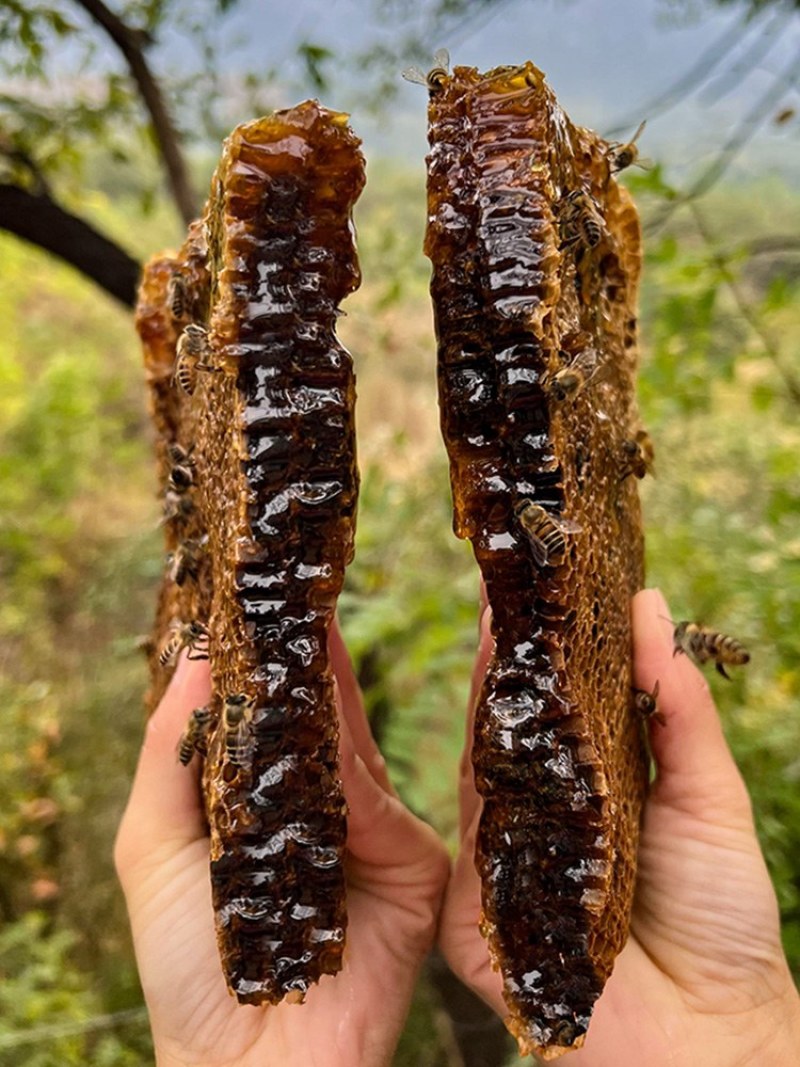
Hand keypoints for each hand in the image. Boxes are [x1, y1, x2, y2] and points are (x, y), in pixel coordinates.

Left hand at [115, 622, 448, 1066]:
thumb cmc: (189, 967)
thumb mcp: (155, 848)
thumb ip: (170, 755)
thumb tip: (189, 657)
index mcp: (268, 806)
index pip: (269, 721)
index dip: (262, 664)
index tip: (257, 603)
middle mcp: (324, 812)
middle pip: (319, 721)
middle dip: (306, 659)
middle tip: (299, 588)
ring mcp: (373, 835)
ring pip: (352, 746)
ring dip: (332, 687)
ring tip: (314, 618)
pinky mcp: (411, 867)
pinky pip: (378, 799)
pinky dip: (351, 757)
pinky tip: (329, 703)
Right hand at [439, 588, 799, 1065]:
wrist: (711, 1034)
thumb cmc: (720, 918)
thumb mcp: (709, 796)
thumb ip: (678, 708)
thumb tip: (652, 609)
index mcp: (589, 794)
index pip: (560, 713)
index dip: (553, 653)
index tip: (547, 591)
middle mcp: (538, 822)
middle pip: (513, 733)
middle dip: (510, 663)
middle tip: (507, 593)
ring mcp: (502, 864)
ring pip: (484, 771)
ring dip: (489, 702)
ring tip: (496, 632)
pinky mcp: (476, 913)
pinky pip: (472, 840)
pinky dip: (474, 780)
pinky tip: (479, 723)